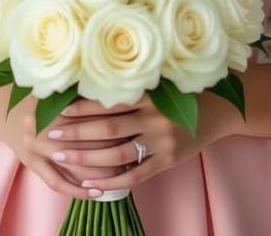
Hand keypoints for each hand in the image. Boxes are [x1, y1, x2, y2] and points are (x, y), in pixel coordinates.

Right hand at [0, 92, 133, 198]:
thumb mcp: (59, 86)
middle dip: (113, 151)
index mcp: (55, 102)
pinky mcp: (31, 163)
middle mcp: (44, 126)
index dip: (117, 124)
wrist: (0, 104)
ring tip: (122, 173)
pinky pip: (56, 182)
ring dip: (100, 172)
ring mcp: (36, 147)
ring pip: (74, 165)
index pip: (93, 118)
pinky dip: (78, 190)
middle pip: (86, 143)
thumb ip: (85, 90)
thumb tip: (124, 93)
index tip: (136, 129)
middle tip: (135, 154)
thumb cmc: (38, 91)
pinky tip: (97, 193)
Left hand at [42, 90, 236, 195]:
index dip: (82, 106)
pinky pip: (135, 175)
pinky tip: (92, 184)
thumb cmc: (182, 95)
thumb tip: (90, 93)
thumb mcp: (158, 86)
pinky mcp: (168, 160)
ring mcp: (161, 140)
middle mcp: (154, 116)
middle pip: (108, 127)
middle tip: (52, 137)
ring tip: (64, 160)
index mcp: (148, 95)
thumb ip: (131, 92)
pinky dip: (112, 181)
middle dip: (77, 133)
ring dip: (87, 159)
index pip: (108, 102)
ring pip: (117, 154)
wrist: (218, 111)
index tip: (58, 110)